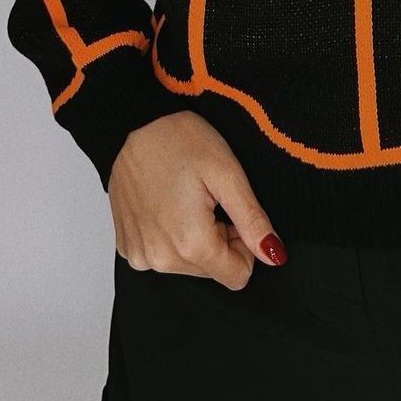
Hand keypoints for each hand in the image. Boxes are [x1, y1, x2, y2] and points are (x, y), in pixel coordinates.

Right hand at [108, 110, 286, 289]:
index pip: (238, 277)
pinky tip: (167, 202)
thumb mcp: (227, 174)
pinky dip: (172, 234)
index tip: (232, 212)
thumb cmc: (179, 141)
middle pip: (213, 270)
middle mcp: (160, 259)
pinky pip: (163, 255)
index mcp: (189, 244)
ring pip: (189, 264)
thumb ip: (253, 220)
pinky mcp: (127, 248)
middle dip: (220, 238)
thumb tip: (273, 255)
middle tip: (209, 199)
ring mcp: (139, 255)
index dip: (244, 244)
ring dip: (196, 236)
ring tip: (186, 197)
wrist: (132, 123)